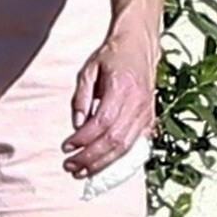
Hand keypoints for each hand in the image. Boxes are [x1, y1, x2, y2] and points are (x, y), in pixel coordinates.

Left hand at [65, 26, 156, 180]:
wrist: (140, 45)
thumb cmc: (112, 56)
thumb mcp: (89, 69)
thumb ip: (81, 97)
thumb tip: (77, 124)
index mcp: (121, 88)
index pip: (102, 122)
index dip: (83, 139)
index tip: (66, 147)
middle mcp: (137, 103)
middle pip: (114, 140)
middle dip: (90, 157)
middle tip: (70, 166)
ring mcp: (146, 112)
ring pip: (126, 146)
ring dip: (103, 163)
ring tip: (82, 171)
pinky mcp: (150, 119)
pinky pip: (136, 145)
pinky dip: (119, 158)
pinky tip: (104, 166)